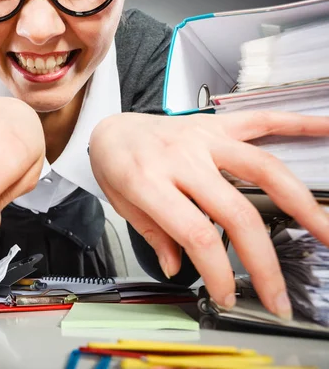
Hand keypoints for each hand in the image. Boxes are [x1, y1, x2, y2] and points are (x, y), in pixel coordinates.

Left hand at [89, 111, 328, 318]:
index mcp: (149, 182)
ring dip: (301, 203)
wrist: (111, 127)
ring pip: (262, 168)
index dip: (217, 271)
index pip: (196, 233)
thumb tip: (176, 269)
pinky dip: (298, 123)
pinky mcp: (216, 124)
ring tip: (326, 234)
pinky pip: (260, 121)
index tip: (227, 296)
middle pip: (236, 211)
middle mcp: (182, 158)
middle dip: (263, 260)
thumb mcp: (122, 206)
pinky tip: (328, 129)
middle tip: (280, 296)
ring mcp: (203, 138)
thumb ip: (154, 235)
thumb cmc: (114, 166)